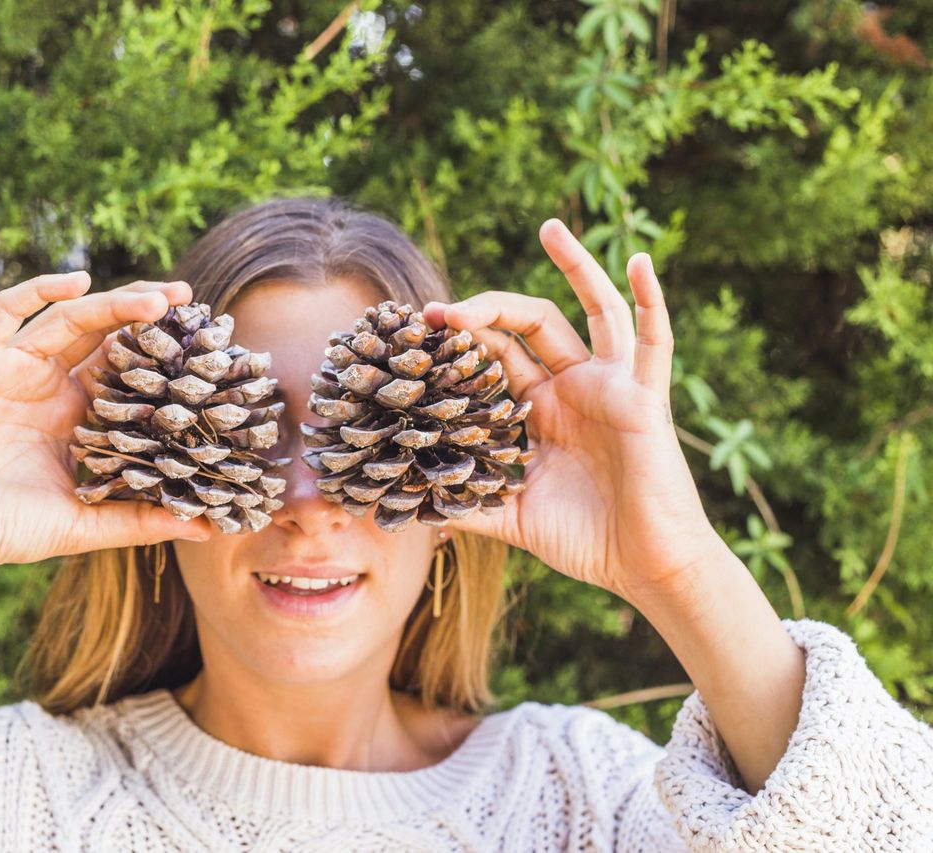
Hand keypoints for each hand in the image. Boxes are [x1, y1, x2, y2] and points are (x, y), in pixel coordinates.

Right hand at [0, 272, 212, 581]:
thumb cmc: (1, 530)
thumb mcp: (84, 525)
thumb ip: (140, 521)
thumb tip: (207, 528)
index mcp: (73, 416)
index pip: (126, 372)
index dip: (161, 356)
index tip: (205, 348)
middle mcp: (47, 385)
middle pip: (105, 335)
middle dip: (146, 315)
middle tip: (191, 300)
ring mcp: (12, 368)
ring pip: (70, 318)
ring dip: (113, 303)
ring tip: (159, 299)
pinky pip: (6, 311)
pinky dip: (39, 290)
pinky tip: (78, 284)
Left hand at [422, 219, 723, 605]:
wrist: (643, 566)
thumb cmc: (584, 540)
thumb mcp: (509, 516)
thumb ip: (462, 502)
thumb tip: (404, 505)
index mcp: (538, 410)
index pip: (492, 357)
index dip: (457, 341)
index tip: (413, 335)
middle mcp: (572, 388)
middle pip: (527, 326)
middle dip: (483, 312)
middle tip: (437, 311)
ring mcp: (610, 386)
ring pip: (594, 310)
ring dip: (575, 265)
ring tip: (550, 226)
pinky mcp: (645, 396)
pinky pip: (653, 339)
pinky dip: (650, 298)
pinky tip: (639, 261)